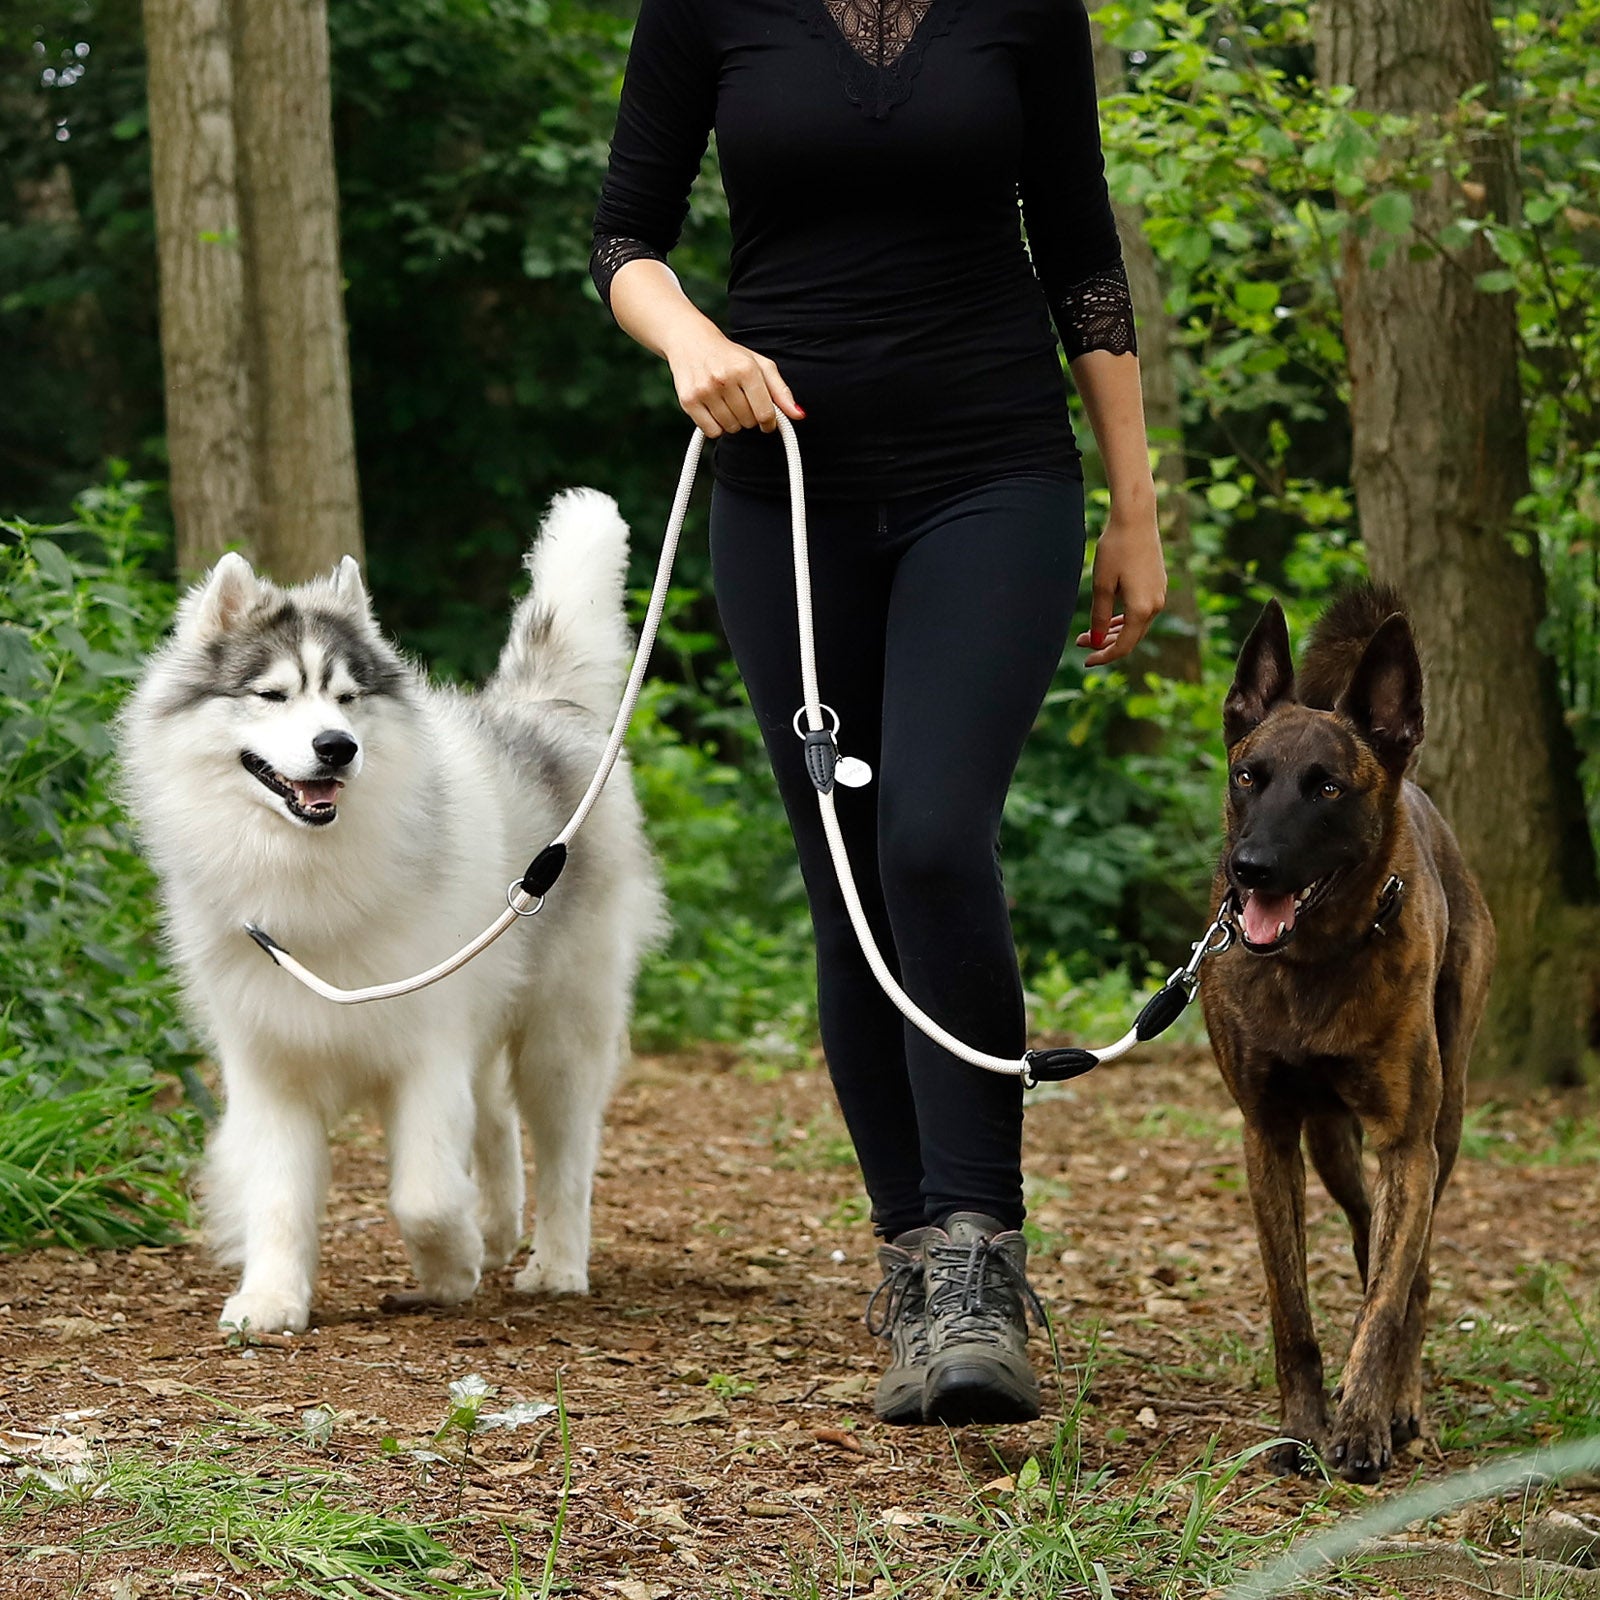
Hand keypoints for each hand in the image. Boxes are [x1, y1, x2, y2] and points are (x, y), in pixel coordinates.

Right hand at [664, 325, 803, 437]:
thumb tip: (799, 415)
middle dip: (749, 417)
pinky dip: (716, 426)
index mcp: (746, 369)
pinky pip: (712, 432)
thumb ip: (782, 392)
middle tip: (741, 401)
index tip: (766, 420)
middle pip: (748, 422)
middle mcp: (724, 378)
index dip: (769, 422)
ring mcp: (704, 390)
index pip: (765, 413)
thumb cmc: (730, 356)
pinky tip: (715, 409)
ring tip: (727, 402)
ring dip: (733, 421)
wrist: (690, 341)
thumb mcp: (760, 366)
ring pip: (731, 428)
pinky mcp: (688, 401)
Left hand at [1076, 498, 1166, 667]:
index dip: (1103, 656)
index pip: (1123, 646)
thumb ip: (1099, 616)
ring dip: (1114, 632)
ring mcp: (1160, 595)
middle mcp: (1156, 605)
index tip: (1086, 660)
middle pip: (1131, 638)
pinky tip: (1110, 618)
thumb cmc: (1116, 549)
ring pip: (1137, 625)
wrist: (1136, 519)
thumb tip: (1096, 641)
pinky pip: (1141, 611)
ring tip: (1091, 632)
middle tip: (1080, 642)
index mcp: (1141, 609)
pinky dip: (1125, 619)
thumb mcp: (1102, 585)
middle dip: (1105, 644)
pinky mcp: (1158, 585)